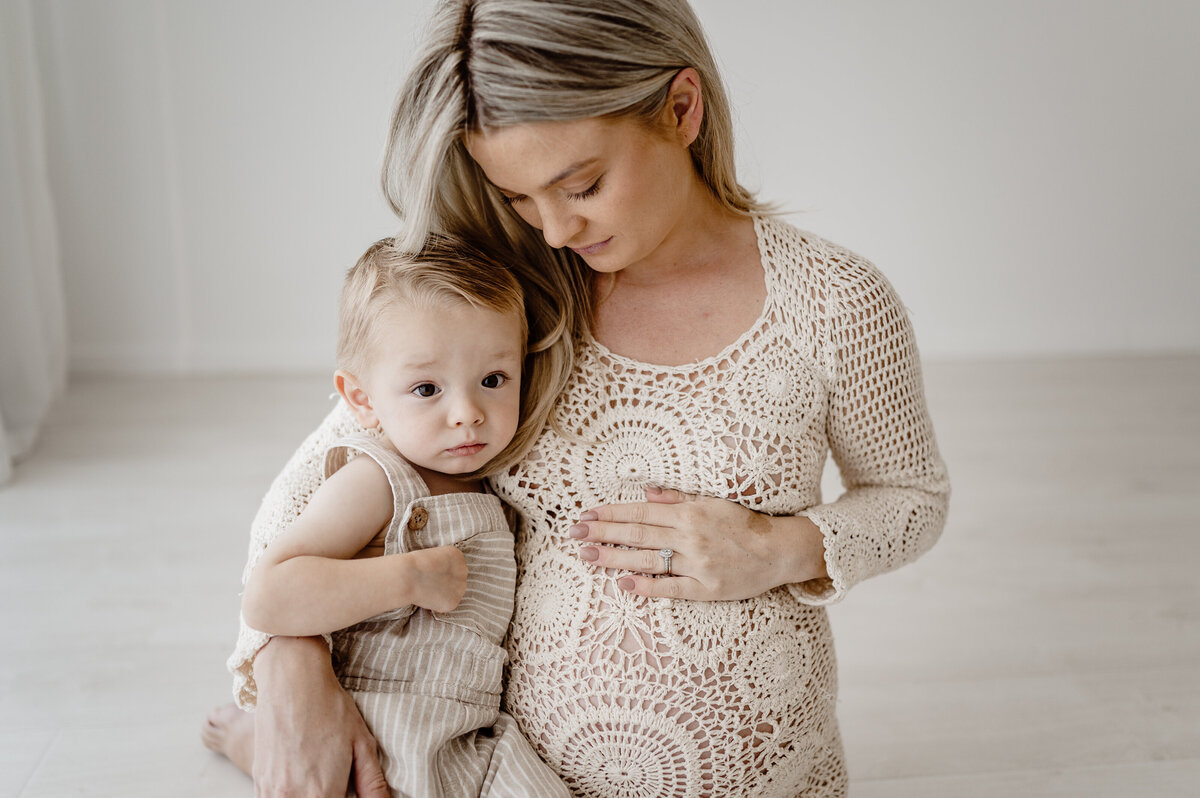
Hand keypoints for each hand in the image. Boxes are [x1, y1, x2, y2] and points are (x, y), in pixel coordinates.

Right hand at [252, 636, 388, 797]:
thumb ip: (372, 785)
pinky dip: (288, 795)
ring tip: (319, 781)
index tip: (347, 792)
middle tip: (335, 783)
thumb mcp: (362, 745)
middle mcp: (291, 797)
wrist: (292, 680)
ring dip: (307, 797)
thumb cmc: (330, 709)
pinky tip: (301, 781)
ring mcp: (270, 791)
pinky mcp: (258, 781)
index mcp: (321, 793)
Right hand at [407, 545, 467, 612]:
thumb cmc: (413, 564)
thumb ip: (441, 565)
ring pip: (453, 593)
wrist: (408, 576)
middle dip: (446, 583)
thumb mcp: (432, 556)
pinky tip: (427, 598)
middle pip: (457, 579)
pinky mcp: (453, 602)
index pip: (454, 566)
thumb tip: (440, 576)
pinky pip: (446, 605)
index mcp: (458, 556)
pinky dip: (438, 605)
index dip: (441, 571)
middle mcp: (463, 571)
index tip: (431, 573)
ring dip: (443, 594)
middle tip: (429, 585)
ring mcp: (460, 587)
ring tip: (427, 591)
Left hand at [569, 487, 827, 600]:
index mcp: (689, 513)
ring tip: (587, 555)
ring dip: (613, 557)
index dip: (611, 513)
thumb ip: (677, 498)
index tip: (586, 514)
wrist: (779, 551)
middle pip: (637, 534)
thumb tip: (645, 491)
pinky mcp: (706, 589)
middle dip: (602, 532)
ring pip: (647, 559)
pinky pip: (670, 587)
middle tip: (574, 533)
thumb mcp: (712, 502)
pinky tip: (622, 583)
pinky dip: (646, 586)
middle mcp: (690, 536)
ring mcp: (697, 564)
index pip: (641, 512)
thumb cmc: (744, 525)